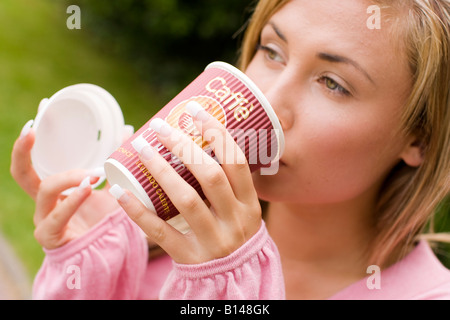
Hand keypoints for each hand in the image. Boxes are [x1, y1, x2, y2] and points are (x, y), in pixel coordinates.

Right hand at [11, 120, 119, 248]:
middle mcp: (44, 202)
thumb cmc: (105, 217)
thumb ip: (116, 160)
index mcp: (54, 189)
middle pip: (22, 174)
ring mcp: (45, 219)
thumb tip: (126, 129)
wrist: (110, 251)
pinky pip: (56, 216)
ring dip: (68, 177)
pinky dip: (71, 200)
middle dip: (22, 151)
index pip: (33, 163)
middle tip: (33, 130)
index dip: (27, 143)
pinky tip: (86, 188)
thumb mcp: (111, 184)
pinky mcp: (52, 237)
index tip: (34, 120)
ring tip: (93, 173)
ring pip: (44, 190)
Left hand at [111, 109, 261, 263]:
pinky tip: (122, 192)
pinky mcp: (190, 258)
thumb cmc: (233, 236)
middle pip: (209, 176)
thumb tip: (203, 141)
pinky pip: (161, 232)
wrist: (234, 285)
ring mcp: (213, 241)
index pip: (236, 162)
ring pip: (186, 200)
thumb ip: (229, 185)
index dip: (217, 133)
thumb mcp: (243, 212)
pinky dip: (139, 211)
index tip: (197, 110)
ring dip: (161, 171)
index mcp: (251, 205)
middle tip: (160, 125)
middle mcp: (235, 221)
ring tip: (140, 148)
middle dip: (183, 146)